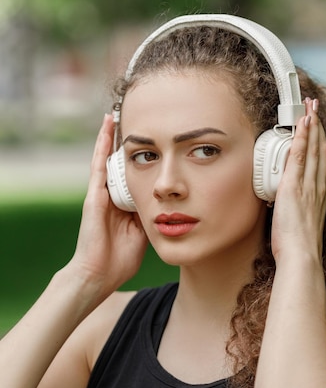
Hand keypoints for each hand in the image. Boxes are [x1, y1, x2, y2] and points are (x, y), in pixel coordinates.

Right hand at [69, 114, 147, 296]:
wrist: (99, 274)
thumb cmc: (120, 259)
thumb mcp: (144, 233)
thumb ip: (152, 216)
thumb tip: (170, 203)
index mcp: (124, 205)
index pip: (135, 176)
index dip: (143, 159)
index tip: (155, 142)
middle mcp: (111, 195)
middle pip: (122, 164)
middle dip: (129, 143)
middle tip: (141, 119)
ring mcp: (100, 193)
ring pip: (108, 158)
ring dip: (113, 136)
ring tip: (119, 113)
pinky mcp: (93, 194)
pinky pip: (98, 164)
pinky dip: (102, 144)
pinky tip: (107, 126)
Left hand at [271, 98, 325, 259]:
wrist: (301, 256)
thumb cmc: (297, 247)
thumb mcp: (298, 224)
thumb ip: (294, 210)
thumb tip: (283, 205)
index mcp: (318, 196)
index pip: (320, 163)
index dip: (319, 143)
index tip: (318, 130)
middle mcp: (317, 187)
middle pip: (320, 150)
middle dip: (318, 127)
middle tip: (316, 108)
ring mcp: (307, 185)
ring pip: (312, 149)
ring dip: (311, 126)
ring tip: (310, 107)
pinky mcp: (294, 186)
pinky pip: (299, 156)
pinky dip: (301, 138)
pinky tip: (301, 124)